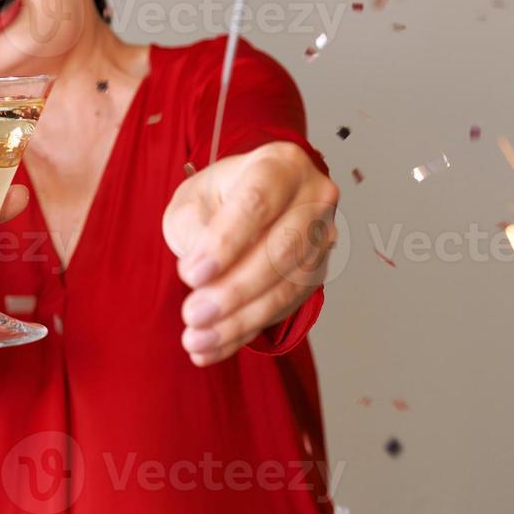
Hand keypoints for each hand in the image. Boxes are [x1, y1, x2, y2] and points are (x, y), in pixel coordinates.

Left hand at [163, 141, 339, 366]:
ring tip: (196, 341)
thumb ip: (196, 227)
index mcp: (280, 165)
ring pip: (287, 286)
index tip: (190, 275)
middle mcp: (314, 198)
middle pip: (280, 250)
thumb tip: (203, 273)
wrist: (247, 204)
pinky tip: (210, 348)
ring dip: (239, 320)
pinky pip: (284, 309)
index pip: (257, 203)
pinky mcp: (318, 275)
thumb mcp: (193, 199)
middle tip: (192, 315)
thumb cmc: (217, 197)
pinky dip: (244, 332)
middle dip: (233, 290)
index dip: (225, 242)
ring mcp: (323, 239)